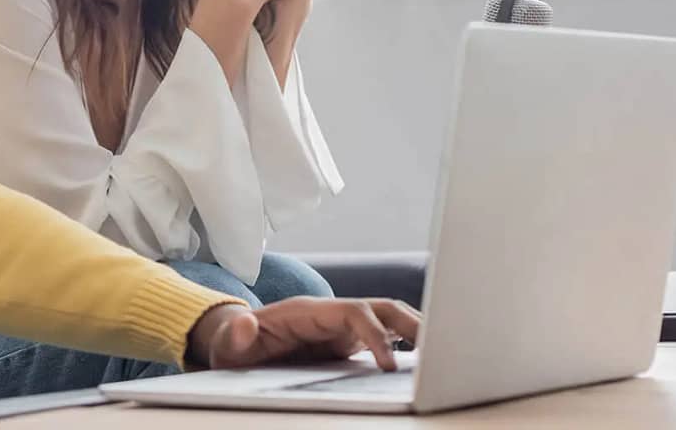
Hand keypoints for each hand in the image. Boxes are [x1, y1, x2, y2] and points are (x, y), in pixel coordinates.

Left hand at [188, 297, 421, 371]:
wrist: (234, 344)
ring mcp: (341, 328)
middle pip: (382, 308)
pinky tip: (427, 367)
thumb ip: (237, 337)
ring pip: (389, 320)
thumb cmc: (233, 346)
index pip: (355, 313)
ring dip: (416, 332)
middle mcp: (330, 315)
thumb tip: (243, 322)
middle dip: (412, 325)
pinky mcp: (347, 344)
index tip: (389, 366)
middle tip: (442, 353)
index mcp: (309, 313)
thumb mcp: (229, 346)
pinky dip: (407, 348)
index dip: (376, 334)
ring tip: (446, 357)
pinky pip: (385, 339)